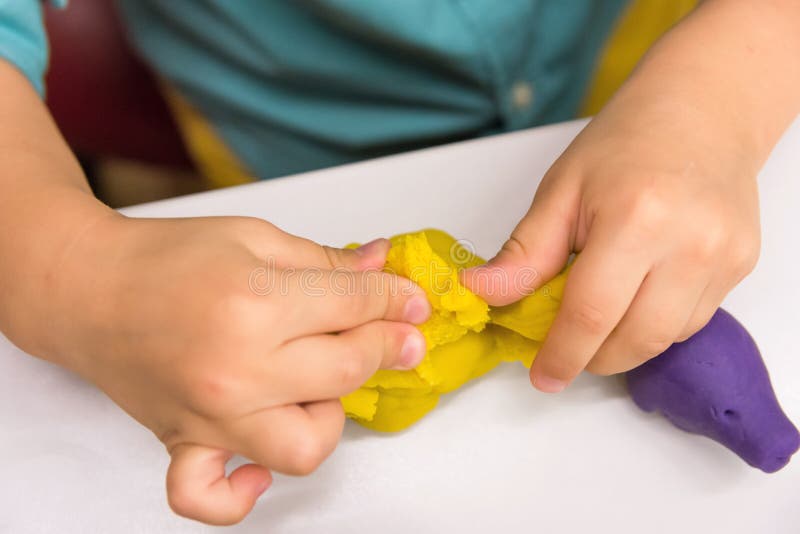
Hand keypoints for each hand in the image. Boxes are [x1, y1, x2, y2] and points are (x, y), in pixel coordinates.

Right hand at [39, 215, 429, 524]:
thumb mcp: (254, 237)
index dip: (396, 299)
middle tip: (394, 330)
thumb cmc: (164, 257)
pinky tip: (260, 465)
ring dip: (329, 416)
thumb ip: (324, 260)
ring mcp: (211, 416)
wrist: (87, 287)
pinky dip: (242, 494)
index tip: (410, 301)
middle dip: (386, 343)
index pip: (356, 306)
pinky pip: (213, 498)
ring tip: (317, 386)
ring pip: (306, 447)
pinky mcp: (183, 442)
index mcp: (255, 303)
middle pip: (347, 369)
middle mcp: (237, 369)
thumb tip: (382, 269)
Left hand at [464, 96, 760, 390]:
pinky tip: (638, 294)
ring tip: (600, 313)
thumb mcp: (560, 191)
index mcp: (636, 218)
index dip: (562, 354)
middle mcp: (690, 242)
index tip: (543, 375)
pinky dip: (656, 323)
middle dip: (593, 359)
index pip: (591, 313)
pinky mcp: (742, 264)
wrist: (701, 111)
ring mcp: (724, 256)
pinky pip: (692, 321)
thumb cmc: (626, 143)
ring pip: (665, 338)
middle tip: (565, 351)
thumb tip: (482, 294)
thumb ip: (524, 253)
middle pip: (635, 339)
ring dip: (624, 343)